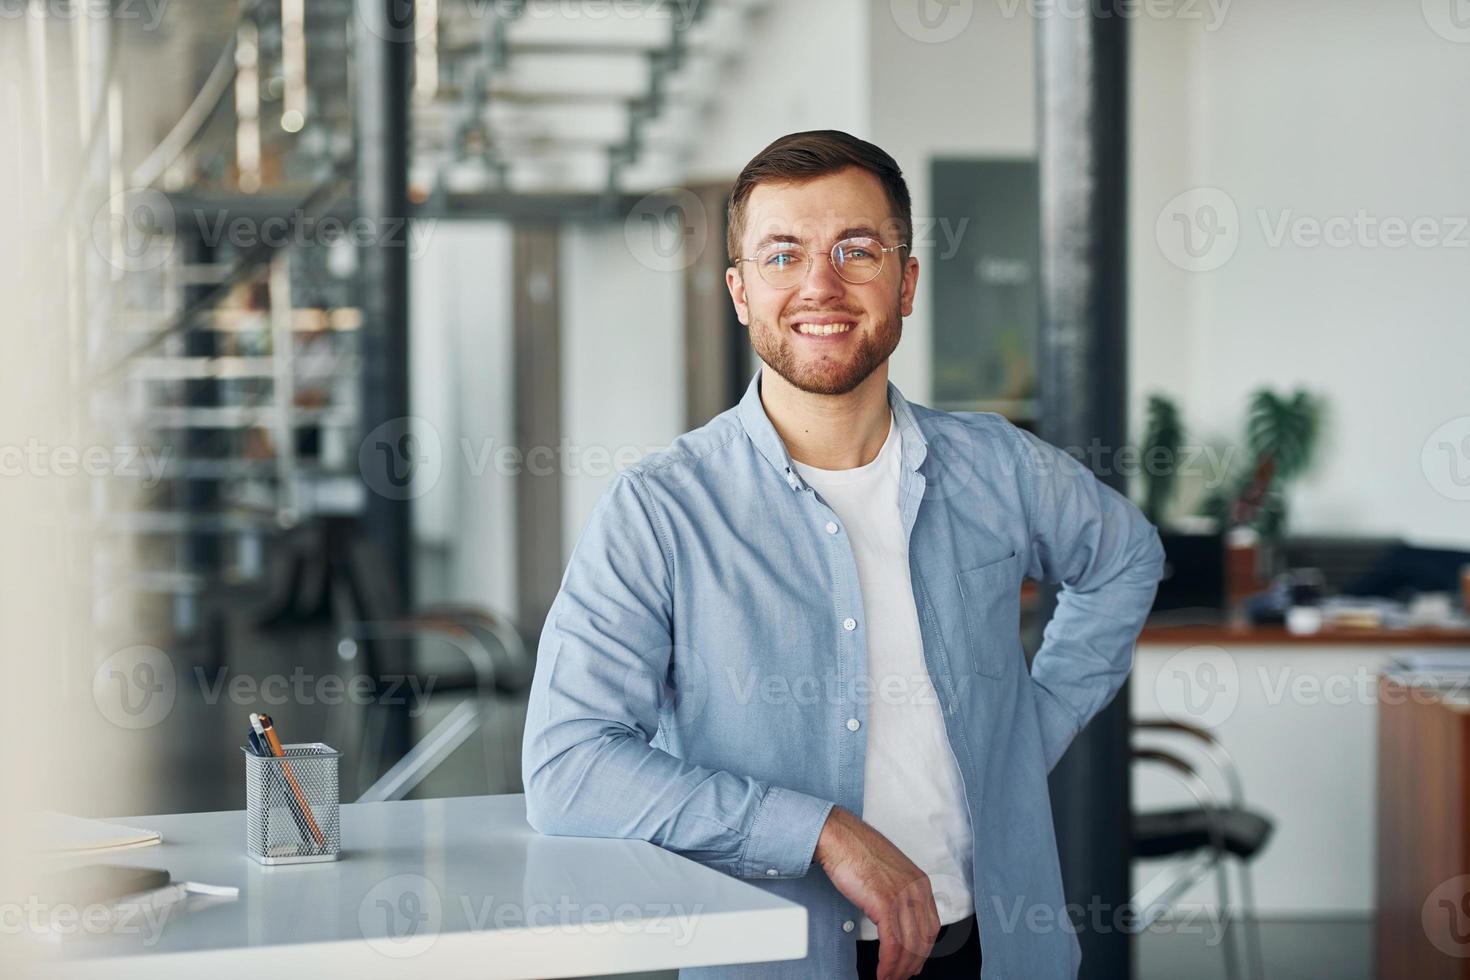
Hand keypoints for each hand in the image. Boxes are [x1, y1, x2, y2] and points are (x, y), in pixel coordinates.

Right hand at [814, 807, 939, 979]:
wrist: (840, 838)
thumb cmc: (857, 850)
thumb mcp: (888, 873)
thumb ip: (897, 893)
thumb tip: (895, 918)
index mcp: (920, 882)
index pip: (931, 926)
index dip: (923, 949)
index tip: (914, 962)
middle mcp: (916, 890)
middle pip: (924, 939)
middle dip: (913, 963)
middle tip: (901, 976)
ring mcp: (903, 897)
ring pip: (909, 946)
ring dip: (899, 969)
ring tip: (889, 979)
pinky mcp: (886, 904)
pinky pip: (893, 944)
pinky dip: (888, 963)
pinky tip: (882, 972)